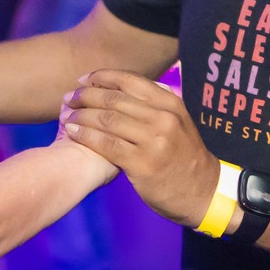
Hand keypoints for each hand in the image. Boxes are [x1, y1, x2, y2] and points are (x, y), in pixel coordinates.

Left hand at [63, 69, 218, 229]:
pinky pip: (106, 144)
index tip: (83, 80)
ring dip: (81, 115)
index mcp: (170, 103)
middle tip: (68, 97)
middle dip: (85, 96)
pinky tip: (73, 132)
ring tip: (66, 114)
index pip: (130, 80)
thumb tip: (123, 84)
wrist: (203, 192)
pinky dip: (85, 136)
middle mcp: (163, 118)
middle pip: (114, 99)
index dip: (101, 77)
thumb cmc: (184, 156)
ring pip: (107, 120)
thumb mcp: (179, 122)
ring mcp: (153, 141)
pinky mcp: (141, 163)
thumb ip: (155, 104)